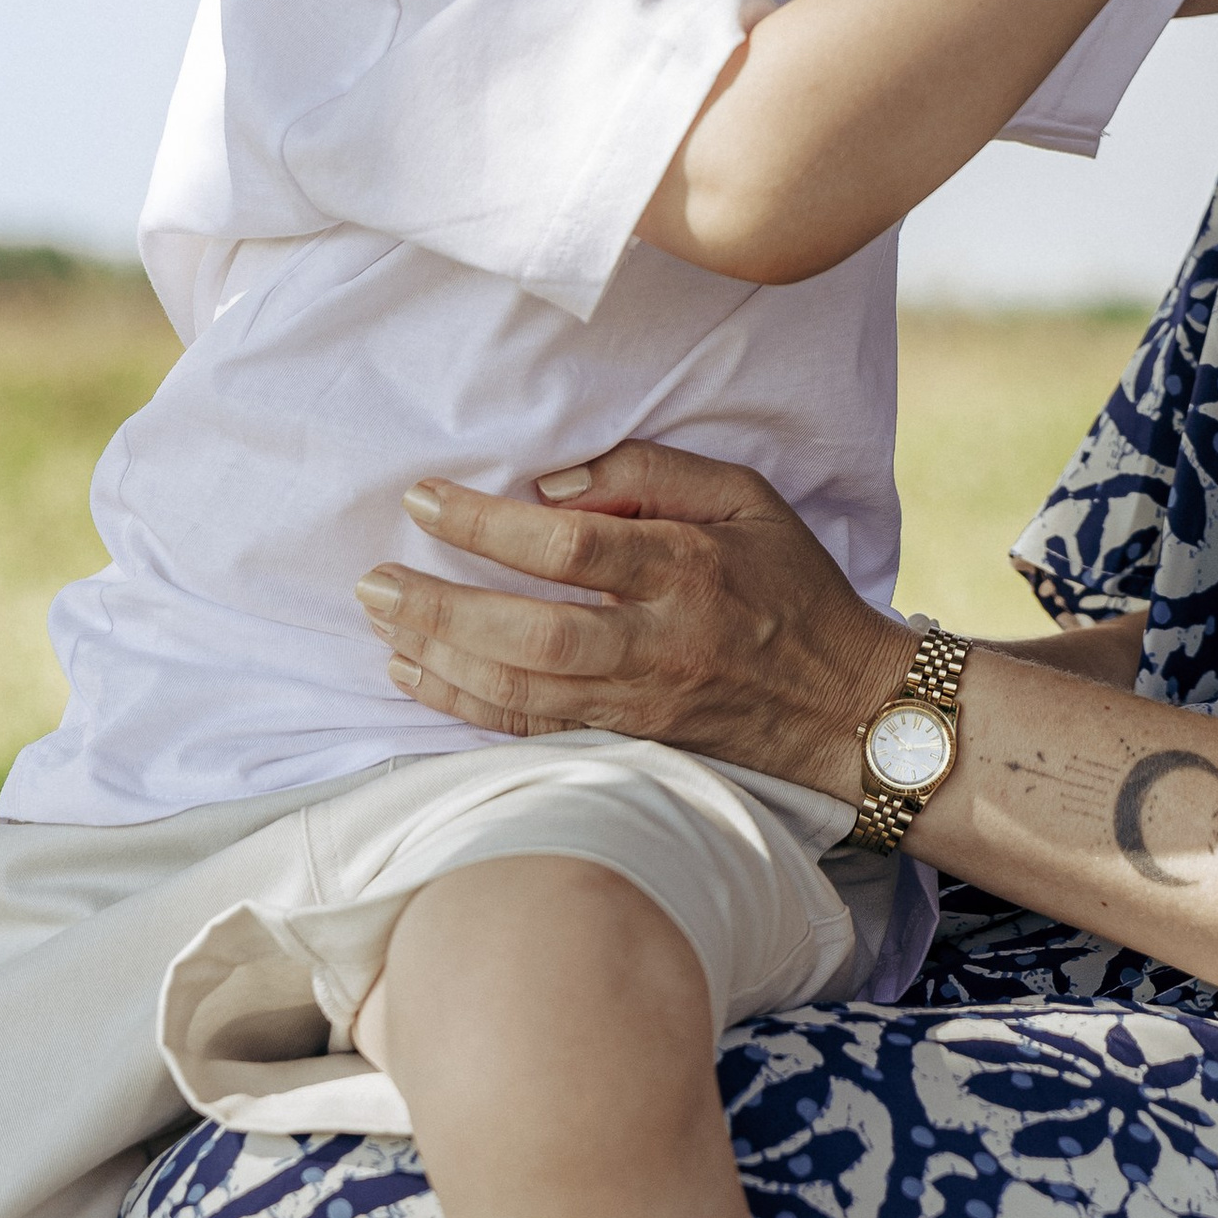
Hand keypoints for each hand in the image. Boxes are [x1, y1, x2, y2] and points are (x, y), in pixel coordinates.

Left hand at [354, 442, 907, 792]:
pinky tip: (417, 675)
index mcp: (688, 568)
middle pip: (530, 632)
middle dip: (439, 608)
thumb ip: (652, 473)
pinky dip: (464, 705)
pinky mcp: (627, 743)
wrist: (844, 706)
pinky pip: (530, 729)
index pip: (570, 545)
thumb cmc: (791, 585)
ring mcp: (640, 704)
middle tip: (372, 581)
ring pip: (520, 691)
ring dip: (438, 659)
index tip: (424, 500)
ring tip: (380, 622)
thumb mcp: (745, 499)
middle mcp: (659, 642)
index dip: (486, 524)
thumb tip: (552, 485)